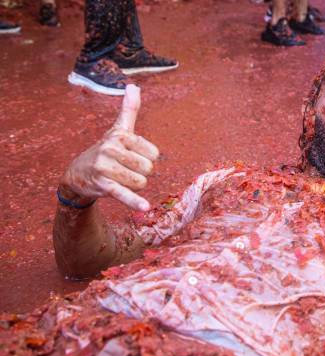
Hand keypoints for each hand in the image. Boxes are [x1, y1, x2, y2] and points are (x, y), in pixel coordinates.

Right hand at [59, 85, 158, 211]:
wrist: (78, 174)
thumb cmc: (105, 150)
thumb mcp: (117, 130)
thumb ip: (129, 110)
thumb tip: (134, 86)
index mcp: (120, 135)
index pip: (154, 153)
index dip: (147, 160)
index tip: (132, 158)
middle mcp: (111, 148)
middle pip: (148, 169)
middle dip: (140, 174)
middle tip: (124, 171)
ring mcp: (106, 167)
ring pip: (140, 182)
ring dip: (135, 186)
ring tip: (120, 180)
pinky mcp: (103, 185)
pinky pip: (124, 194)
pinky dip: (134, 202)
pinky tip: (145, 208)